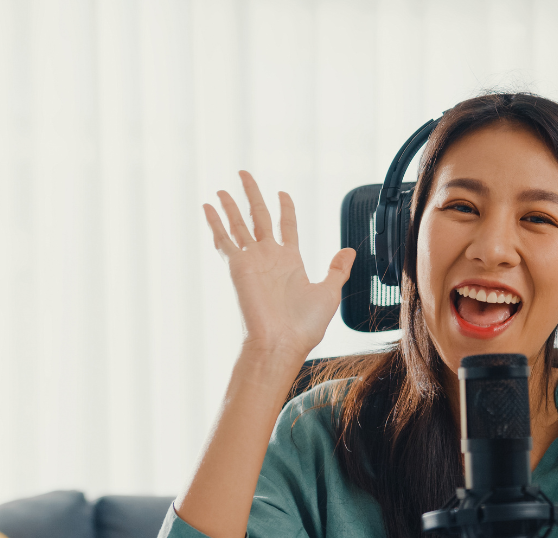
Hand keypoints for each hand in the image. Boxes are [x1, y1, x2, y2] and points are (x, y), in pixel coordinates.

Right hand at [204, 171, 354, 361]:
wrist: (282, 343)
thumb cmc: (305, 325)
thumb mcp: (329, 292)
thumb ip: (337, 269)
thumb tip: (349, 250)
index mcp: (290, 261)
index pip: (286, 226)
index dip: (285, 208)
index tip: (282, 193)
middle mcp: (269, 258)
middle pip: (259, 217)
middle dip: (252, 195)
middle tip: (244, 174)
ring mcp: (252, 261)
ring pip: (239, 224)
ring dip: (230, 205)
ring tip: (222, 188)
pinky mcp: (238, 266)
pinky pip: (224, 240)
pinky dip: (215, 223)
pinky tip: (207, 207)